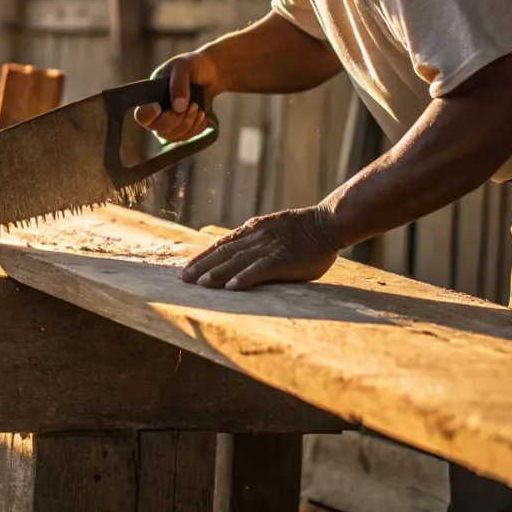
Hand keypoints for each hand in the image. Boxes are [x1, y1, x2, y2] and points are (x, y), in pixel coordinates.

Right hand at [135, 51, 219, 142]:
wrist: (212, 72)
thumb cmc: (194, 65)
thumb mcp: (184, 66)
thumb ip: (178, 84)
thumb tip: (178, 108)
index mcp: (151, 95)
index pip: (141, 115)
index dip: (149, 115)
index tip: (159, 106)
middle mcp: (156, 111)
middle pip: (158, 129)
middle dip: (178, 120)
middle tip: (193, 105)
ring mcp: (168, 121)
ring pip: (172, 136)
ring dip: (189, 124)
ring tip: (199, 108)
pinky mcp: (181, 128)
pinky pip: (184, 138)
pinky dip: (196, 129)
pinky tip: (203, 116)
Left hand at [181, 205, 341, 289]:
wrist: (328, 224)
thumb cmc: (304, 231)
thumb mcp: (274, 230)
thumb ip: (257, 241)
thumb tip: (238, 254)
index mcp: (253, 230)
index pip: (222, 244)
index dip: (203, 257)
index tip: (186, 268)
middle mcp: (256, 237)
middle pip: (224, 253)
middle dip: (202, 266)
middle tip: (183, 279)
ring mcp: (269, 248)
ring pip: (237, 261)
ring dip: (217, 273)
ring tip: (201, 284)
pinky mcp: (283, 259)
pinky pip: (260, 269)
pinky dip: (245, 277)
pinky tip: (232, 287)